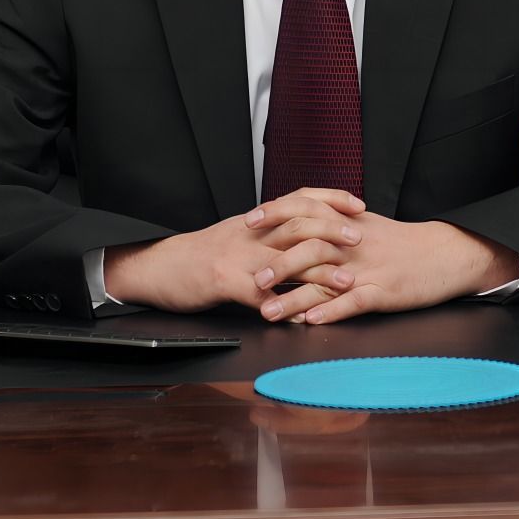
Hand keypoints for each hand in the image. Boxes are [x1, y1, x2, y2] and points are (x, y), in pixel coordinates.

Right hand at [104, 188, 365, 312]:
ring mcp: (238, 257)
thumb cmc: (200, 255)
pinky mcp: (224, 282)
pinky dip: (283, 309)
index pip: (299, 199)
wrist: (158, 266)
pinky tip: (302, 320)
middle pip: (299, 223)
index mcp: (256, 221)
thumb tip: (304, 234)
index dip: (330, 199)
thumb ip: (268, 233)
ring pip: (286, 259)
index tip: (358, 204)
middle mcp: (250, 234)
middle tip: (360, 238)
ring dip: (319, 272)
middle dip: (333, 230)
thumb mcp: (237, 235)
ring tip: (346, 283)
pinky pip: (259, 296)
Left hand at [258, 215, 518, 325]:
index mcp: (347, 223)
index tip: (248, 222)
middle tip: (252, 279)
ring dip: (293, 296)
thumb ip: (332, 223)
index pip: (304, 210)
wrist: (444, 254)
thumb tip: (297, 225)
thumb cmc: (402, 243)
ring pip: (324, 279)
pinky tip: (310, 321)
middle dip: (277, 263)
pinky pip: (353, 302)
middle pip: (308, 245)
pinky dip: (330, 312)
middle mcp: (353, 243)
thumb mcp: (365, 225)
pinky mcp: (383, 291)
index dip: (274, 214)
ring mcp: (368, 268)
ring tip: (268, 311)